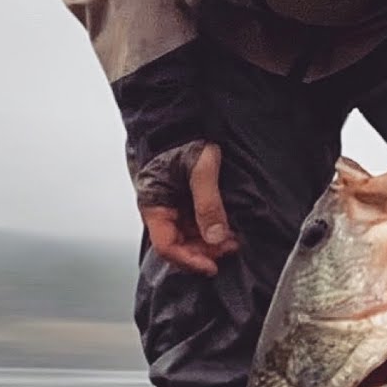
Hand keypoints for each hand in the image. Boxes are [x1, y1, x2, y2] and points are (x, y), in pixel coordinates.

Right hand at [139, 143, 239, 276]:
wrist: (183, 121)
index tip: (211, 266)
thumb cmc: (184, 138)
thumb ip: (208, 203)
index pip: (167, 245)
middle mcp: (162, 210)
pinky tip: (227, 231)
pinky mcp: (186, 203)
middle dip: (204, 252)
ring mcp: (174, 207)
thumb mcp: (201, 170)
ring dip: (210, 244)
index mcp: (154, 204)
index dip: (189, 260)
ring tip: (232, 240)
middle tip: (229, 248)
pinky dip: (211, 232)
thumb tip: (216, 236)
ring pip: (190, 238)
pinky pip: (197, 226)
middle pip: (179, 246)